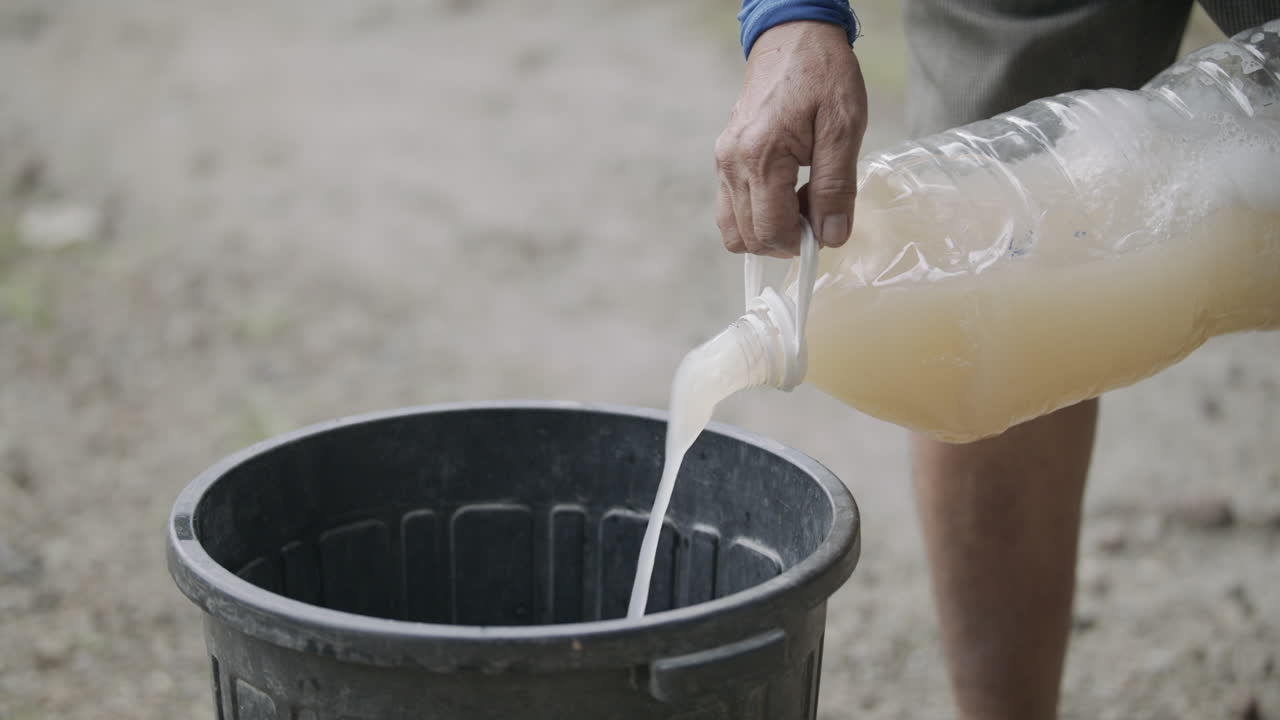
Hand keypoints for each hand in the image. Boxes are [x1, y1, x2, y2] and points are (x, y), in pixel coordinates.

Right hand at [715, 21, 867, 256]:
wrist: (793, 38)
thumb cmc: (822, 75)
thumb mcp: (843, 127)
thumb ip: (836, 187)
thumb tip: (832, 237)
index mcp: (761, 156)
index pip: (771, 230)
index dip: (801, 244)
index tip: (827, 231)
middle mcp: (732, 162)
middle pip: (749, 237)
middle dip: (785, 240)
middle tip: (817, 215)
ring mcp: (723, 161)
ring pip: (734, 229)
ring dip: (768, 231)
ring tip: (800, 205)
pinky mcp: (723, 159)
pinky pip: (730, 209)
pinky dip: (756, 215)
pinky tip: (785, 194)